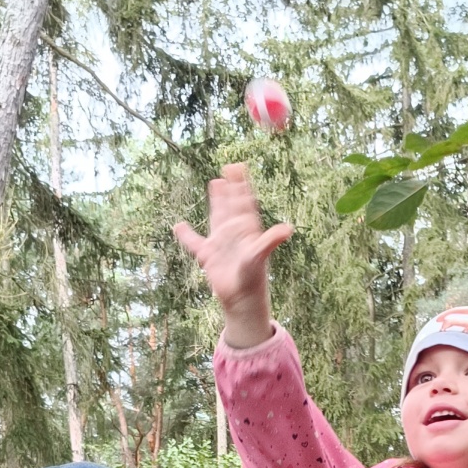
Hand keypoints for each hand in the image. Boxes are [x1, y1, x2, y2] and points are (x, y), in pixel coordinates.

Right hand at [171, 163, 290, 348]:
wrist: (242, 300)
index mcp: (247, 229)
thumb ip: (270, 240)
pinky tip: (179, 226)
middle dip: (231, 187)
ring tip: (215, 183)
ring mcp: (221, 243)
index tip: (239, 166)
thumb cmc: (253, 278)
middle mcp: (235, 233)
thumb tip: (287, 229)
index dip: (241, 184)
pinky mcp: (209, 256)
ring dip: (217, 201)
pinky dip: (186, 235)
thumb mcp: (259, 256)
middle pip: (232, 204)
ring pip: (218, 216)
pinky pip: (195, 243)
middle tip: (230, 167)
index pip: (243, 201)